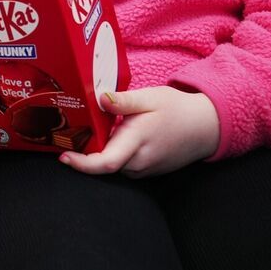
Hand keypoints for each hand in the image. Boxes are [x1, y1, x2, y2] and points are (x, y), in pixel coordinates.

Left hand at [60, 87, 220, 177]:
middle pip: (104, 163)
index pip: (106, 162)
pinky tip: (115, 137)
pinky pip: (123, 166)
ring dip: (101, 151)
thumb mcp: (150, 97)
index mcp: (138, 140)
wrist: (206, 128)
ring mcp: (144, 170)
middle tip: (72, 133)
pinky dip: (113, 154)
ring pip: (113, 164)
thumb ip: (123, 101)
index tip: (64, 156)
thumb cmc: (177, 110)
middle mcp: (140, 161)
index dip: (83, 164)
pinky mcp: (146, 172)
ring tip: (95, 131)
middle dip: (85, 152)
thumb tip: (100, 99)